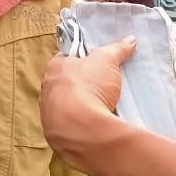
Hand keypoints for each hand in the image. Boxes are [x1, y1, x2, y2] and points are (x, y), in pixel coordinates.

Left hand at [40, 37, 135, 173]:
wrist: (81, 129)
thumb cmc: (88, 86)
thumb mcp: (107, 61)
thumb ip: (117, 49)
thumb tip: (129, 40)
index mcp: (53, 68)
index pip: (66, 58)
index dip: (81, 59)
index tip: (95, 64)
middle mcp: (46, 90)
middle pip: (65, 83)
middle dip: (81, 85)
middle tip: (101, 86)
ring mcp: (48, 114)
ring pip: (65, 107)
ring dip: (79, 107)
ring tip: (100, 108)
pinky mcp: (55, 135)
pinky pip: (69, 127)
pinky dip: (80, 126)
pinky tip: (94, 126)